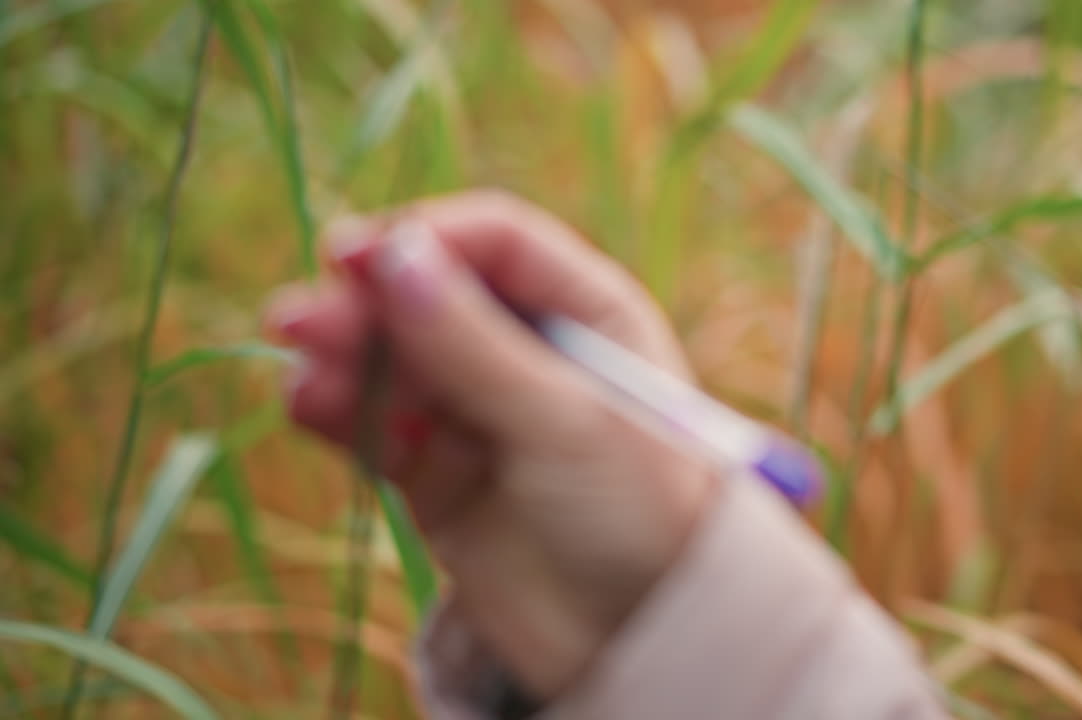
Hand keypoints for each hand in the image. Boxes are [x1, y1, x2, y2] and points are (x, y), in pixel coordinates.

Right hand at [266, 191, 716, 697]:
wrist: (642, 637)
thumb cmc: (639, 511)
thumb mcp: (564, 420)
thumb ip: (473, 344)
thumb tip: (392, 256)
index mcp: (587, 311)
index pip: (494, 243)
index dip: (424, 238)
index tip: (352, 255)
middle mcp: (529, 349)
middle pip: (432, 296)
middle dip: (368, 302)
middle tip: (299, 317)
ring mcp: (479, 410)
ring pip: (395, 359)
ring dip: (344, 354)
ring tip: (297, 362)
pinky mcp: (438, 472)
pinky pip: (379, 424)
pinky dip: (342, 409)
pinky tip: (306, 400)